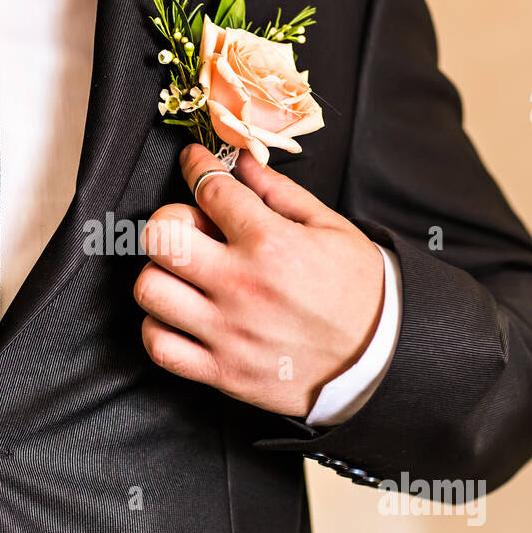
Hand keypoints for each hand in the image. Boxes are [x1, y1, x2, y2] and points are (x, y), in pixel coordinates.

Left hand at [134, 143, 385, 417]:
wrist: (382, 358)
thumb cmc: (360, 291)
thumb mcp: (330, 227)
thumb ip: (278, 192)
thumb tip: (241, 161)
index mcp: (270, 242)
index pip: (207, 188)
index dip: (195, 165)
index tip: (194, 162)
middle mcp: (241, 285)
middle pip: (160, 236)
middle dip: (169, 222)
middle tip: (189, 229)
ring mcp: (227, 331)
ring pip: (149, 290)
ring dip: (161, 275)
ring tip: (185, 276)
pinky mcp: (222, 372)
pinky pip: (159, 346)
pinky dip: (159, 329)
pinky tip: (181, 317)